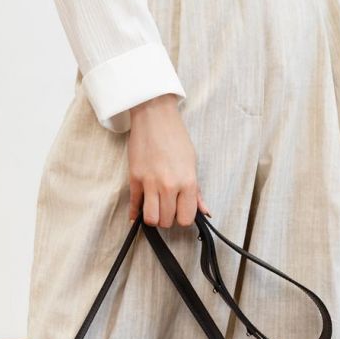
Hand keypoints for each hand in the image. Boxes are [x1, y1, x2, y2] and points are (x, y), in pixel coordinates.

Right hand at [128, 94, 210, 227]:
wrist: (155, 117)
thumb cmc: (176, 138)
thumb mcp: (192, 163)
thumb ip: (197, 191)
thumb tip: (205, 212)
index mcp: (188, 182)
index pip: (185, 219)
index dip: (182, 219)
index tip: (180, 212)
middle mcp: (169, 185)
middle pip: (166, 221)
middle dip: (167, 219)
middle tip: (167, 208)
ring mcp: (150, 182)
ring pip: (150, 218)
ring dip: (152, 218)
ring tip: (154, 209)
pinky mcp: (134, 178)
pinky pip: (134, 204)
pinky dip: (135, 213)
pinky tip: (136, 216)